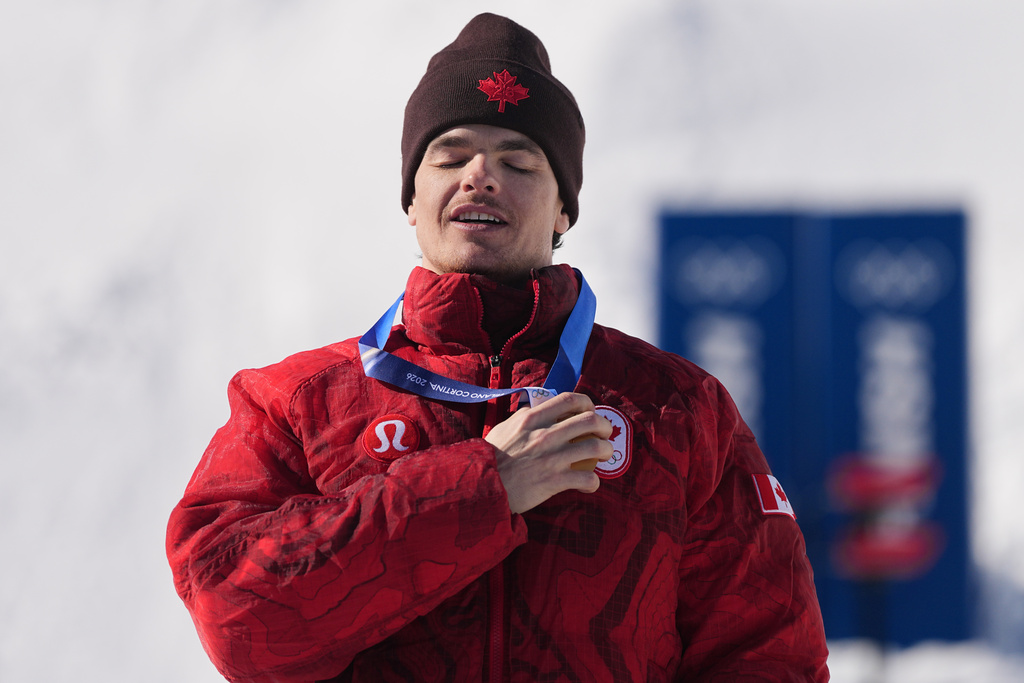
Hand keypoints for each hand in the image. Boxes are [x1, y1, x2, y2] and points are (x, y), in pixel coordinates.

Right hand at [484, 392, 613, 513]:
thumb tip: (536, 407)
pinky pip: (587, 479)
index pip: (570, 400)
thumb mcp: (504, 428)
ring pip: (596, 448)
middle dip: (605, 426)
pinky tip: (590, 485)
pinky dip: (594, 482)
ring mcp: (552, 457)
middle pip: (590, 420)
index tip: (590, 410)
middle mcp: (546, 434)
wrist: (482, 486)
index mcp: (533, 418)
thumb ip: (522, 417)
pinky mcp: (555, 481)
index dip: (587, 402)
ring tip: (605, 456)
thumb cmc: (491, 458)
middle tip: (605, 434)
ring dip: (607, 451)